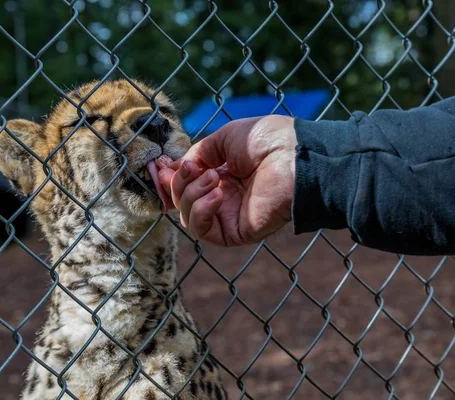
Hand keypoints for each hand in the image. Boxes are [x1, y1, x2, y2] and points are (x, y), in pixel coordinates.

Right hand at [158, 115, 296, 245]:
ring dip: (191, 195)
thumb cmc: (267, 141)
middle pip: (182, 201)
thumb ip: (198, 154)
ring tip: (214, 178)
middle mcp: (223, 196)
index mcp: (222, 174)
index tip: (160, 167)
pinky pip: (203, 231)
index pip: (186, 184)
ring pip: (188, 217)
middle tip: (193, 168)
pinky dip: (201, 211)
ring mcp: (228, 215)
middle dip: (179, 184)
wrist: (294, 156)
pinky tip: (217, 194)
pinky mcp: (235, 232)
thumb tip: (174, 169)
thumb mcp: (224, 139)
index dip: (170, 178)